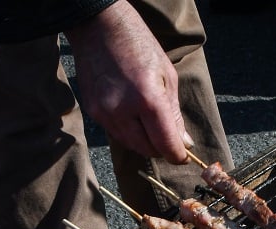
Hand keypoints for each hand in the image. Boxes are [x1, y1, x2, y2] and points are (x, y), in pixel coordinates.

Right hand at [64, 1, 191, 163]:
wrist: (98, 27)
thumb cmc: (139, 45)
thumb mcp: (167, 75)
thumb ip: (175, 114)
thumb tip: (183, 143)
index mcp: (147, 99)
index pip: (165, 145)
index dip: (177, 154)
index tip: (182, 154)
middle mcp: (123, 110)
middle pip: (147, 150)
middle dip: (161, 148)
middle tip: (168, 136)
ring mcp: (104, 112)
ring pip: (130, 144)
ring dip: (144, 141)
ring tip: (149, 120)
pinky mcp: (92, 111)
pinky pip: (116, 133)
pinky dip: (128, 131)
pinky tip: (132, 112)